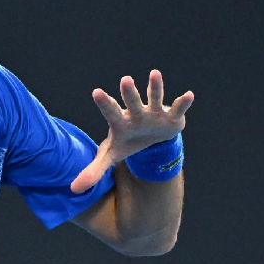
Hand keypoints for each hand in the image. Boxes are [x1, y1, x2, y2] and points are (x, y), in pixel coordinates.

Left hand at [71, 70, 193, 193]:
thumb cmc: (127, 143)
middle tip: (125, 80)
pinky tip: (189, 95)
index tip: (96, 92)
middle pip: (132, 102)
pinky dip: (183, 102)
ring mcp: (154, 113)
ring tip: (154, 73)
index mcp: (120, 122)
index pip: (110, 112)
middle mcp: (136, 114)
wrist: (151, 141)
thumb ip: (93, 171)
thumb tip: (74, 190)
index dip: (104, 103)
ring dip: (155, 87)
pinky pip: (178, 108)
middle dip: (129, 93)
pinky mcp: (171, 117)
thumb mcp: (111, 157)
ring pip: (154, 98)